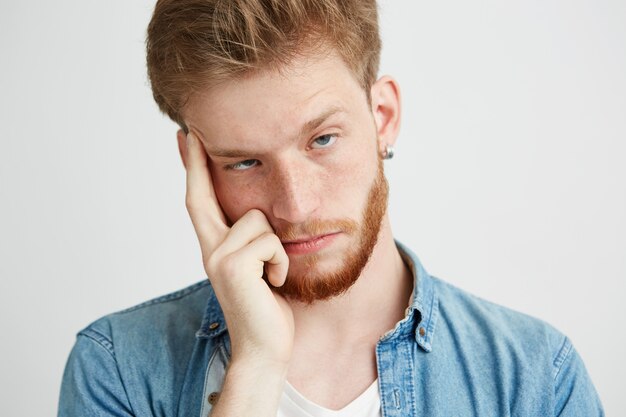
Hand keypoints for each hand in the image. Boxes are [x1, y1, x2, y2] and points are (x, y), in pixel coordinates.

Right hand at [182, 130, 293, 366]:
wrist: (266, 348)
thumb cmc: (268, 308)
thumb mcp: (259, 267)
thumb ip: (252, 241)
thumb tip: (259, 216)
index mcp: (216, 249)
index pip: (199, 201)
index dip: (194, 170)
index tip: (187, 139)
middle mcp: (210, 250)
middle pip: (202, 197)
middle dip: (198, 163)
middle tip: (191, 130)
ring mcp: (217, 257)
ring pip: (257, 219)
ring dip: (275, 247)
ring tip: (272, 274)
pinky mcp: (232, 266)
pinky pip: (269, 241)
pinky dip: (280, 262)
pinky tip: (274, 283)